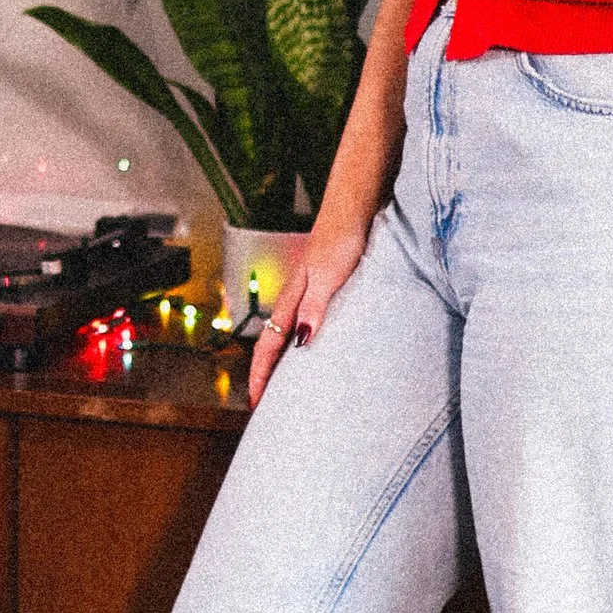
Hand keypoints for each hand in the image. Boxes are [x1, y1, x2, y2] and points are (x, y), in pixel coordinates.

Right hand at [248, 217, 369, 403]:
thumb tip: (301, 342)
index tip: (257, 404)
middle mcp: (296, 299)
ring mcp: (309, 294)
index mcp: (292, 300)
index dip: (261, 376)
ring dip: (284, 361)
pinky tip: (315, 349)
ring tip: (288, 386)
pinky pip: (306, 324)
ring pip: (288, 335)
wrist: (355, 207)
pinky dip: (302, 344)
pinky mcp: (325, 287)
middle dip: (267, 375)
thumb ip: (314, 307)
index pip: (268, 347)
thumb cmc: (342, 238)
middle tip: (268, 405)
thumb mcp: (329, 276)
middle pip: (273, 345)